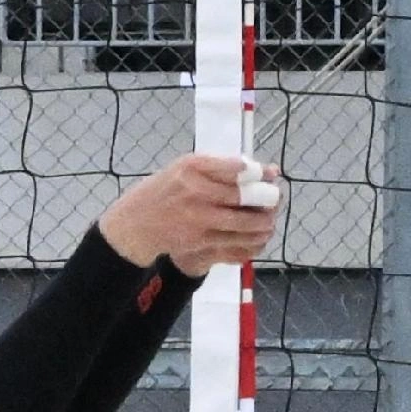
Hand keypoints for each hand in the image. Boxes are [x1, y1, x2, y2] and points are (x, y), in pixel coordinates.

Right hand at [100, 152, 283, 277]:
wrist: (136, 224)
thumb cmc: (167, 190)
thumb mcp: (187, 167)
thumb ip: (224, 166)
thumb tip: (269, 171)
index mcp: (192, 168)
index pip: (238, 170)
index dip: (260, 174)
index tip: (268, 176)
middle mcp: (195, 194)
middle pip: (245, 198)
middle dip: (268, 201)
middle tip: (274, 200)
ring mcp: (198, 221)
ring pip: (246, 225)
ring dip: (264, 224)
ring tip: (267, 221)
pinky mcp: (200, 243)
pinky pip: (238, 245)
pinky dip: (253, 242)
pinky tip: (255, 237)